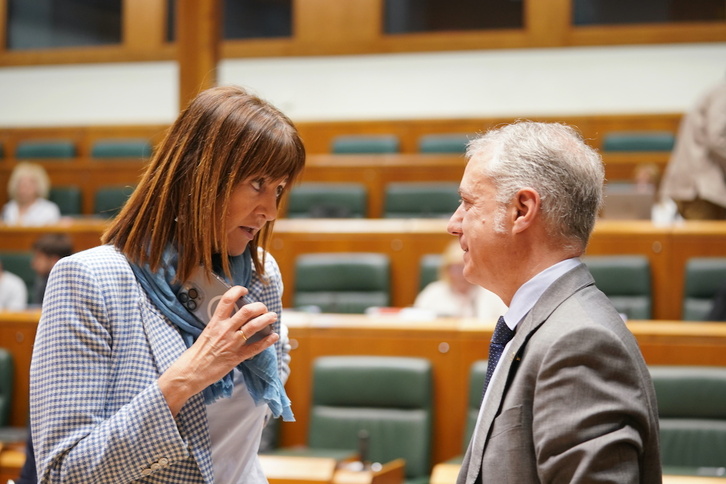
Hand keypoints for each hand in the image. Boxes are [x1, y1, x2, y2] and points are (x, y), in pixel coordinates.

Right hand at [158, 285, 278, 415]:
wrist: (191, 372)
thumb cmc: (197, 353)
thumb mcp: (207, 332)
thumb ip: (220, 324)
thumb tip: (232, 316)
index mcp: (215, 323)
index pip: (227, 300)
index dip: (238, 291)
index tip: (245, 290)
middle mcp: (225, 330)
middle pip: (246, 311)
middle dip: (259, 307)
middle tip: (263, 308)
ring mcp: (232, 343)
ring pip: (253, 326)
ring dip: (266, 319)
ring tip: (272, 317)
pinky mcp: (237, 357)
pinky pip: (256, 347)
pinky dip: (267, 341)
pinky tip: (274, 336)